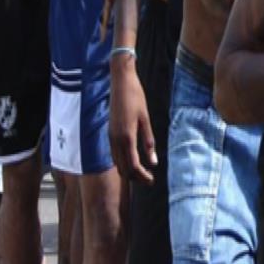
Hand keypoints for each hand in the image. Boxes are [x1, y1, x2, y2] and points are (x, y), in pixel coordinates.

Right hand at [109, 54, 155, 183]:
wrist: (120, 82)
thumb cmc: (135, 97)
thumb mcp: (145, 119)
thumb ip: (148, 142)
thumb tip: (153, 162)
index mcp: (126, 137)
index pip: (133, 166)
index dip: (142, 176)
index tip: (152, 181)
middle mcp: (116, 140)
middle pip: (123, 168)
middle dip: (135, 177)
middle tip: (148, 181)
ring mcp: (111, 137)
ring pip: (117, 162)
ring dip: (129, 171)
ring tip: (142, 173)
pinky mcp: (110, 133)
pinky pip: (114, 154)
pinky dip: (123, 162)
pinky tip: (132, 160)